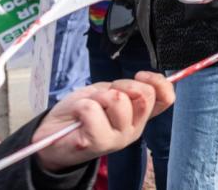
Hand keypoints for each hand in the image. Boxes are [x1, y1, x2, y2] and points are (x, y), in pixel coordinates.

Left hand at [34, 72, 174, 172]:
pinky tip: (77, 115)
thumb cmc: (80, 110)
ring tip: (88, 106)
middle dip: (121, 84)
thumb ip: (127, 89)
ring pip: (118, 100)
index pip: (166, 99)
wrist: (51, 133)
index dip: (158, 81)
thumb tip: (145, 78)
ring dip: (98, 96)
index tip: (140, 75)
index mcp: (139, 116)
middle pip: (144, 95)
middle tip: (104, 95)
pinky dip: (81, 105)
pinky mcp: (99, 142)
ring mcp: (119, 138)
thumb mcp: (107, 92)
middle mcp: (134, 129)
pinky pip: (92, 109)